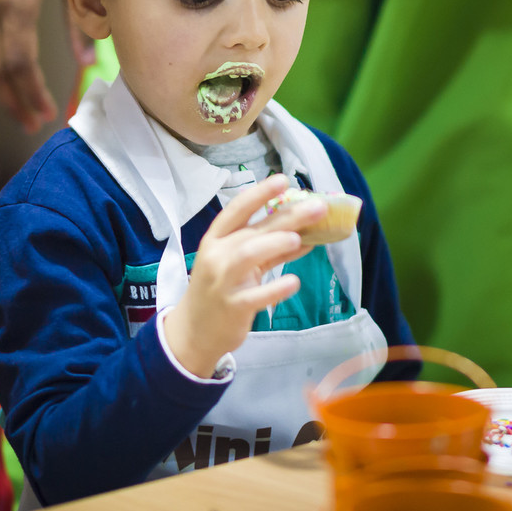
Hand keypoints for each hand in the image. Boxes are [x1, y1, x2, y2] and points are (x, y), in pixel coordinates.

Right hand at [163, 175, 327, 377]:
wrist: (194, 331)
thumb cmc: (220, 289)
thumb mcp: (237, 264)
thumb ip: (267, 248)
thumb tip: (305, 232)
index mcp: (216, 239)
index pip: (237, 209)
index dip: (260, 193)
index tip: (284, 179)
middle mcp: (217, 256)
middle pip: (252, 229)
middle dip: (286, 215)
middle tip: (317, 207)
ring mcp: (224, 282)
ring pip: (248, 255)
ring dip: (275, 244)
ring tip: (299, 239)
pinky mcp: (234, 307)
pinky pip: (257, 295)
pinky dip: (277, 288)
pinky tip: (294, 281)